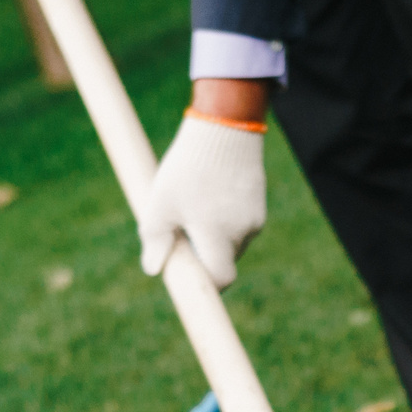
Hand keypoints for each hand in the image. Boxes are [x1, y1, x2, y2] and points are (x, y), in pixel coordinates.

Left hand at [138, 101, 269, 289]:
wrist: (224, 127)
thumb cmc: (188, 167)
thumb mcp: (161, 203)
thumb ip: (156, 239)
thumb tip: (153, 269)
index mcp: (218, 237)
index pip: (221, 279)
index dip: (205, 283)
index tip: (188, 275)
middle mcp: (243, 232)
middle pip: (224, 260)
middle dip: (203, 253)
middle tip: (180, 230)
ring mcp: (255, 218)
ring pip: (232, 240)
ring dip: (213, 234)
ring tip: (194, 203)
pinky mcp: (258, 202)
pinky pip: (240, 222)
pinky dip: (224, 217)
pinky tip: (210, 192)